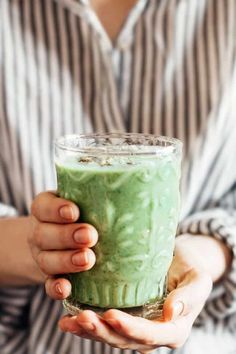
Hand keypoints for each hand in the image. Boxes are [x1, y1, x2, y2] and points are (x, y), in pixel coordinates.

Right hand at [29, 191, 97, 298]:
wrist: (59, 241)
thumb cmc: (82, 214)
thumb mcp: (84, 200)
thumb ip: (101, 197)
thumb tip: (140, 192)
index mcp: (45, 209)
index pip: (43, 206)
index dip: (56, 209)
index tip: (74, 212)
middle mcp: (40, 232)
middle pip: (44, 234)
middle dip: (67, 236)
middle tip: (90, 236)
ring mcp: (43, 256)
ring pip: (46, 260)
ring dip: (66, 261)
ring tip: (88, 260)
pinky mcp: (49, 277)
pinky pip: (48, 284)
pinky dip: (56, 288)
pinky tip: (67, 288)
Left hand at [59, 235, 212, 352]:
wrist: (180, 263)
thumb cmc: (191, 269)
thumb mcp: (198, 280)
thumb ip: (189, 298)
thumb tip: (171, 313)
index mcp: (173, 330)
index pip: (149, 334)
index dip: (130, 328)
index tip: (111, 314)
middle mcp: (152, 334)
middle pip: (124, 339)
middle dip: (102, 331)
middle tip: (82, 317)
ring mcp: (136, 327)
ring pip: (110, 336)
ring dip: (89, 331)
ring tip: (69, 322)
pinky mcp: (124, 316)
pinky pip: (104, 325)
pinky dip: (86, 325)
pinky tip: (69, 318)